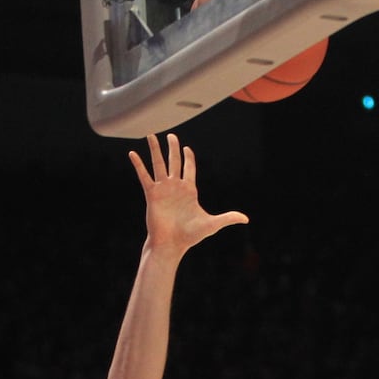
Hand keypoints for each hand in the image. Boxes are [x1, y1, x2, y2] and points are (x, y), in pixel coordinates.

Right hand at [129, 133, 247, 255]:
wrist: (172, 243)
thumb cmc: (190, 235)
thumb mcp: (212, 224)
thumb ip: (228, 218)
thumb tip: (246, 219)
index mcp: (189, 191)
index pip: (189, 169)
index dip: (188, 158)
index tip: (186, 148)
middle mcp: (175, 187)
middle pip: (174, 162)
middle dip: (173, 148)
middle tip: (171, 135)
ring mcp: (163, 189)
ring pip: (159, 164)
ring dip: (155, 150)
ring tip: (150, 135)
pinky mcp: (151, 194)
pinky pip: (144, 176)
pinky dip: (138, 164)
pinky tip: (132, 153)